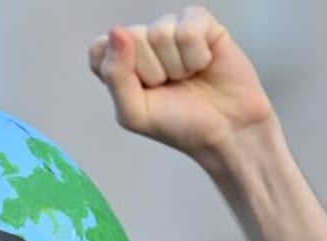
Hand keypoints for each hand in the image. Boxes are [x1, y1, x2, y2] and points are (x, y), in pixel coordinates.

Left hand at [89, 7, 273, 162]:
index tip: (140, 92)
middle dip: (152, 71)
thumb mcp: (135, 114)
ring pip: (160, 32)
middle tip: (170, 88)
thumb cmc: (180, 124)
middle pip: (130, 38)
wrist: (226, 130)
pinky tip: (204, 64)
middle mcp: (143, 45)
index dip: (119, 70)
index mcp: (120, 67)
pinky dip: (197, 54)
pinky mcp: (201, 24)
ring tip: (188, 78)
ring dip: (177, 66)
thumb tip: (116, 32)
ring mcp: (171, 31)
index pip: (99, 49)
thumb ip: (115, 76)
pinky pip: (188, 27)